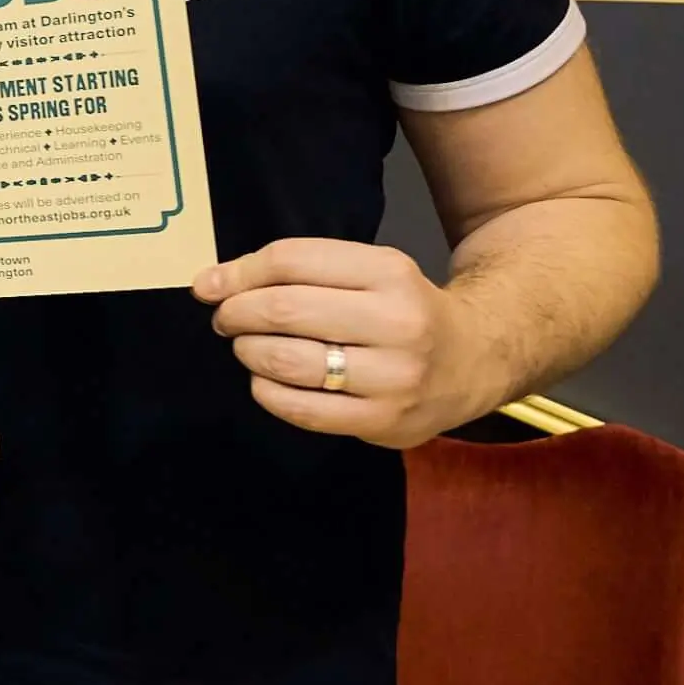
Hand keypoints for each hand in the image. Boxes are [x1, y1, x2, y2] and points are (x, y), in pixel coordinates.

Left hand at [196, 239, 501, 448]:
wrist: (475, 359)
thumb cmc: (402, 309)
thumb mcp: (367, 270)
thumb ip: (295, 270)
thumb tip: (209, 284)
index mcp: (389, 272)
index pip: (290, 262)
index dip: (237, 272)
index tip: (208, 286)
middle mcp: (397, 323)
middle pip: (284, 310)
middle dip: (236, 313)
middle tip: (226, 319)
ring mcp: (394, 378)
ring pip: (287, 361)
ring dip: (249, 352)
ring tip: (248, 348)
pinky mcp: (384, 422)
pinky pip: (301, 410)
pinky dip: (267, 391)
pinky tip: (267, 380)